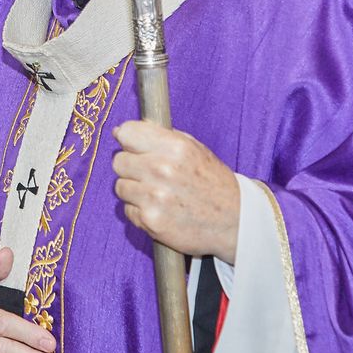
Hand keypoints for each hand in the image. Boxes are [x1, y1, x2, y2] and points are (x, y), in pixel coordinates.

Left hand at [111, 120, 239, 263]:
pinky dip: (139, 211)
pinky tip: (160, 210)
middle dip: (130, 167)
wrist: (235, 222)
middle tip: (149, 174)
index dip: (128, 140)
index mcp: (174, 147)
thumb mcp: (194, 149)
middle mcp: (162, 169)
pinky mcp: (151, 221)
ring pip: (120, 187)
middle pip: (118, 161)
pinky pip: (127, 210)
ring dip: (134, 190)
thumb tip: (120, 131)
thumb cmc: (212, 183)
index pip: (127, 133)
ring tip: (157, 194)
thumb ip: (159, 137)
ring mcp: (155, 197)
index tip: (133, 147)